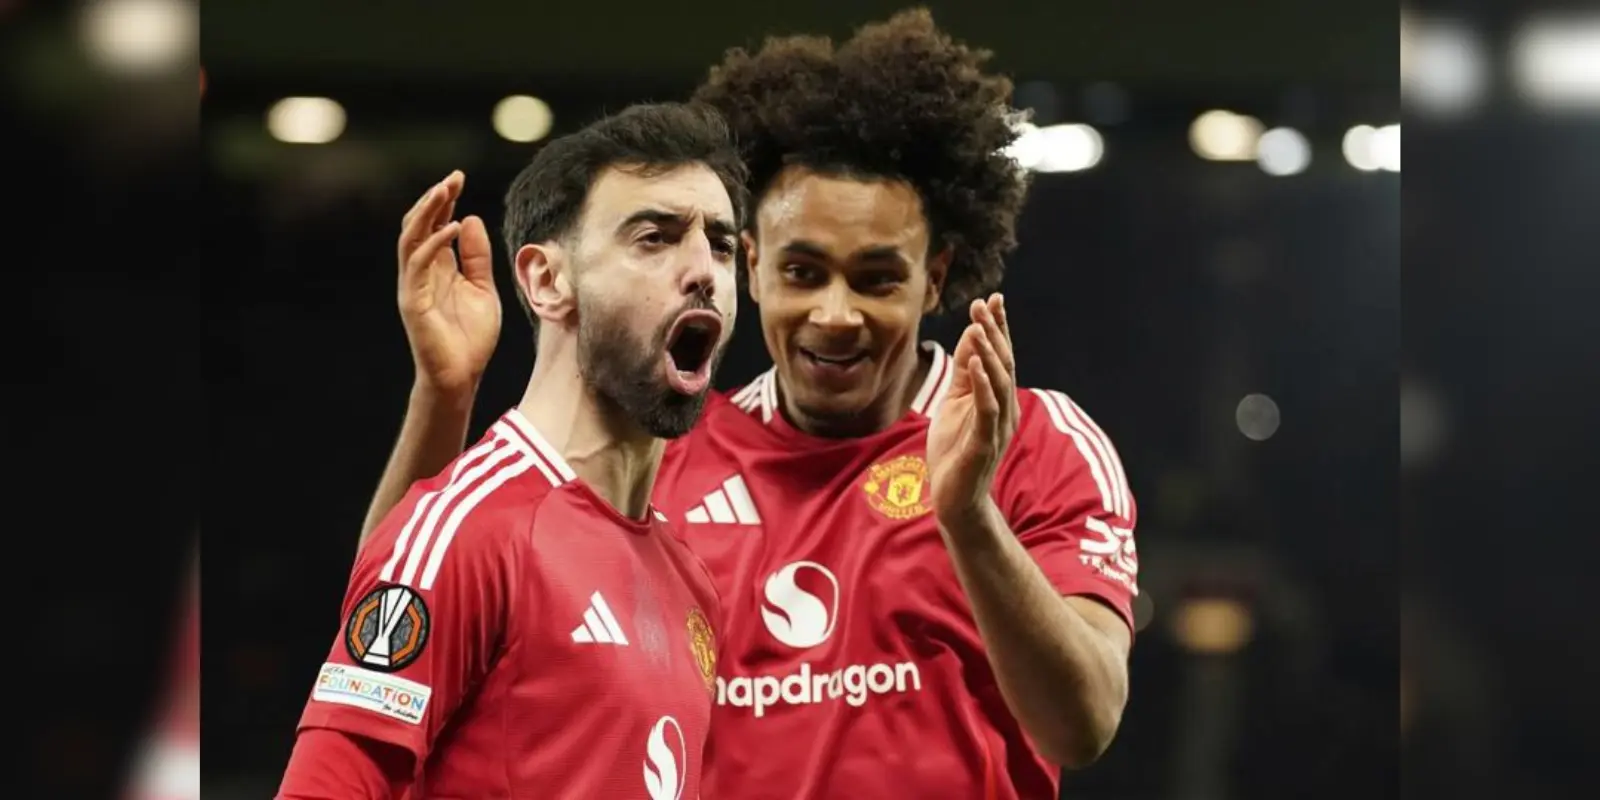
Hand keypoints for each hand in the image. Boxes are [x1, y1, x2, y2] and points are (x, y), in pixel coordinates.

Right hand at [397, 171, 500, 395]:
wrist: (461, 375)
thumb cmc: (470, 337)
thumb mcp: (483, 289)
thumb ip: (477, 257)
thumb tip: (472, 219)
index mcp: (438, 267)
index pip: (435, 225)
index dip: (445, 201)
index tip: (459, 178)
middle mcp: (421, 272)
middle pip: (419, 225)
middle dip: (434, 199)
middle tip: (452, 178)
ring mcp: (413, 285)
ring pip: (411, 238)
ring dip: (426, 213)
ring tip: (445, 191)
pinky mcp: (412, 301)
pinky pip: (419, 265)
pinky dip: (435, 244)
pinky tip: (453, 228)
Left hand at [926, 294, 1020, 533]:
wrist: (955, 499)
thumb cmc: (955, 451)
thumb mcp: (955, 404)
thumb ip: (964, 374)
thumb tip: (971, 336)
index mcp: (998, 398)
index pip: (1001, 357)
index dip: (998, 328)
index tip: (993, 298)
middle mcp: (1004, 409)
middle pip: (1004, 364)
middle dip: (994, 332)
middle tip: (985, 303)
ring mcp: (996, 427)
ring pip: (999, 384)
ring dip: (989, 353)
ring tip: (980, 327)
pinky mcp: (984, 443)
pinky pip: (986, 410)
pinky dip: (983, 386)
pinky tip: (974, 365)